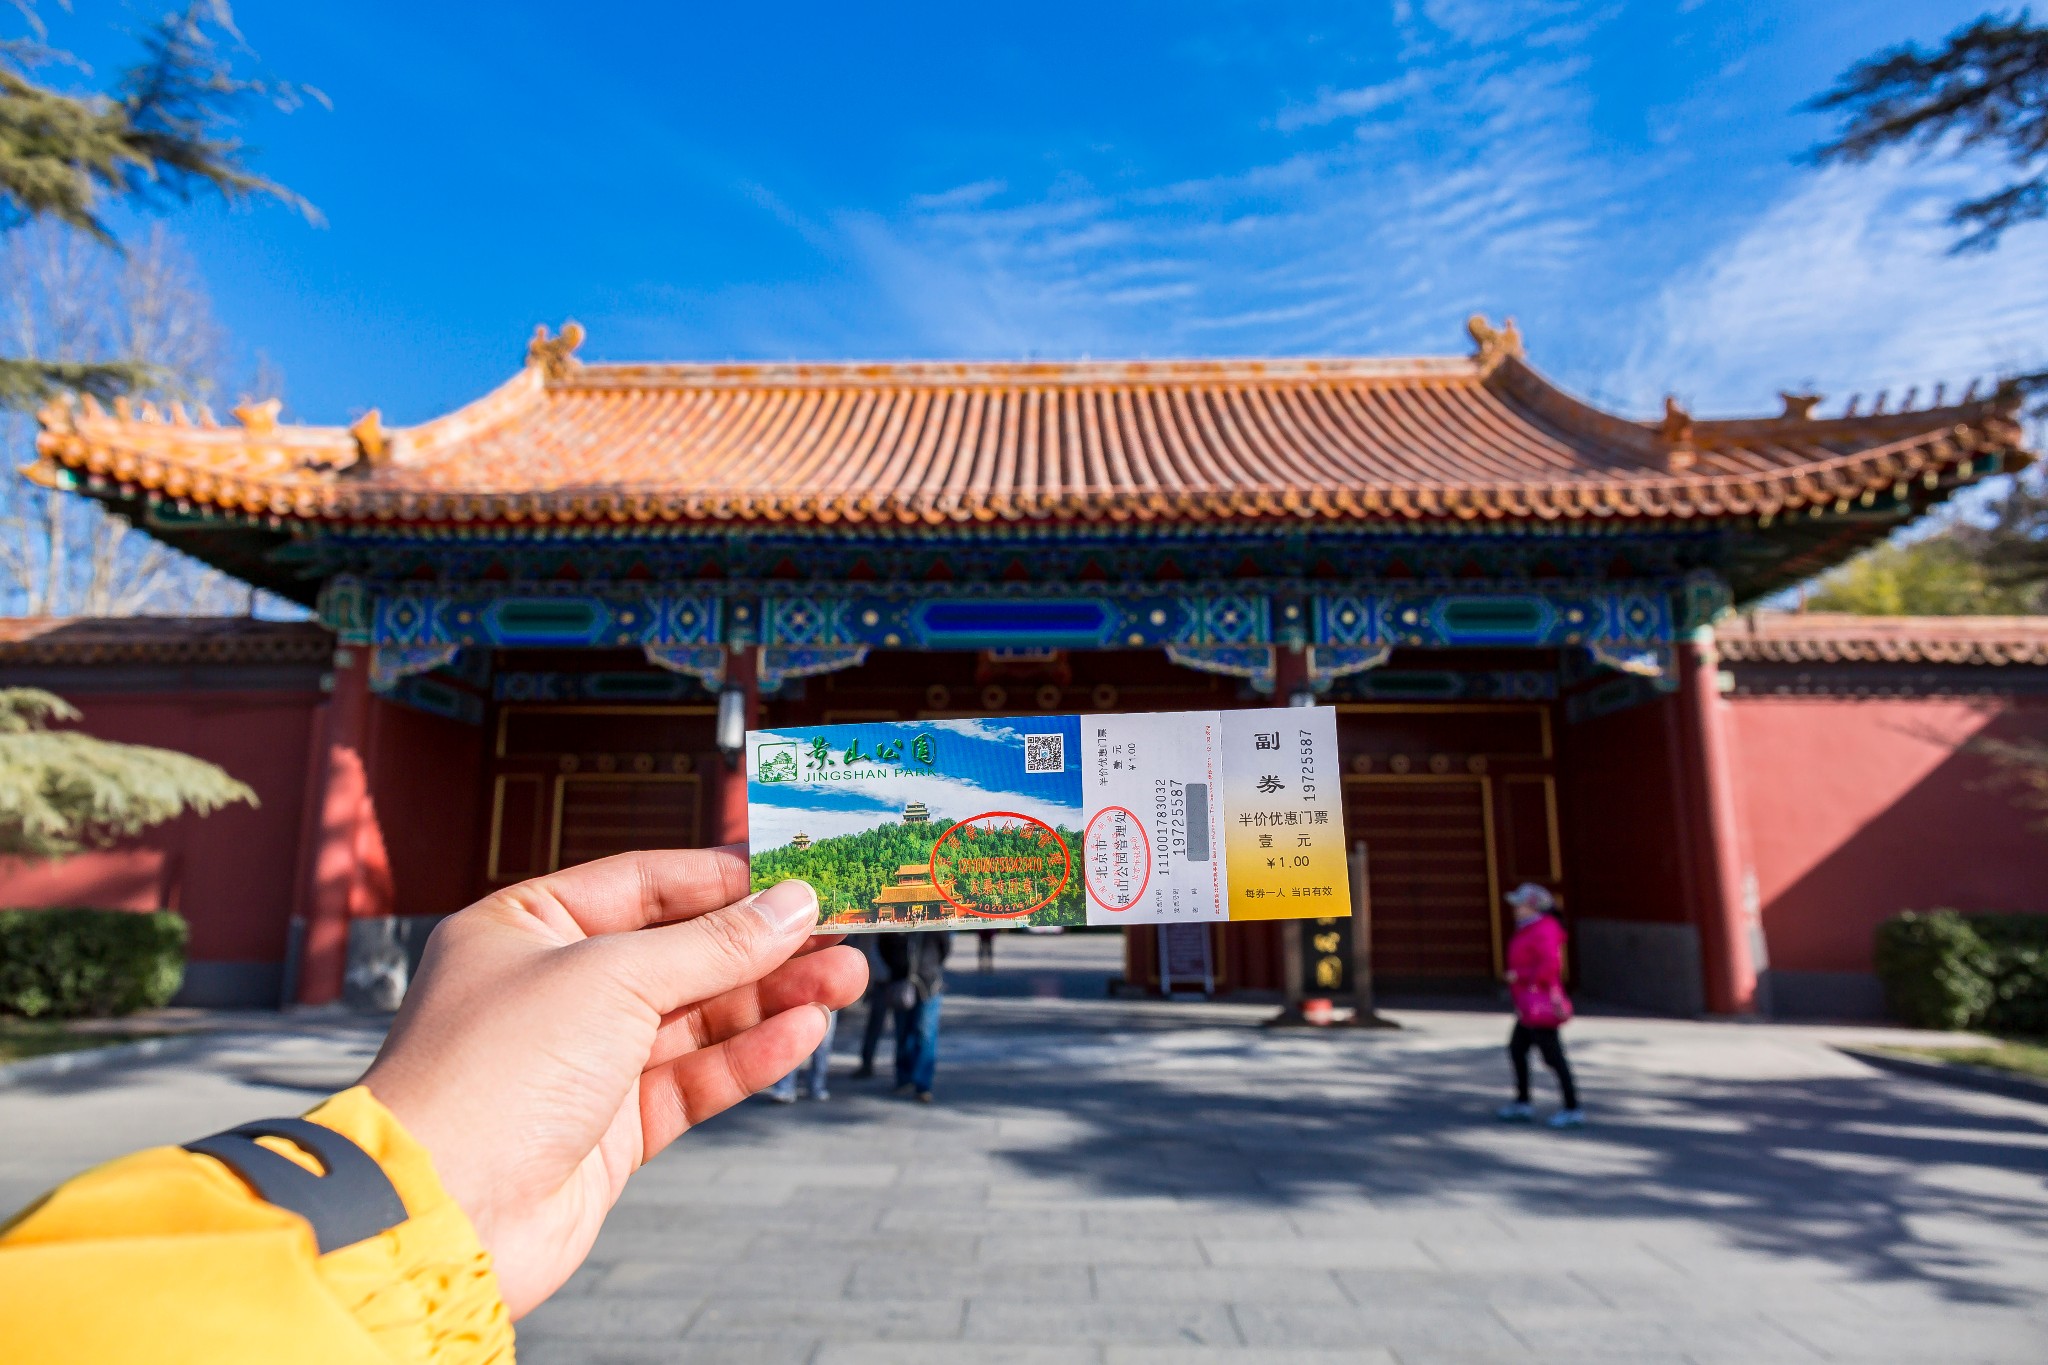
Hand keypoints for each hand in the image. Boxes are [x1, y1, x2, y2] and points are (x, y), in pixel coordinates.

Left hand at [359, 846, 866, 1316]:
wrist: (444, 1213)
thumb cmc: (488, 1076)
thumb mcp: (611, 977)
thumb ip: (712, 943)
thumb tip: (790, 905)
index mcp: (525, 926)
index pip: (643, 883)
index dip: (724, 878)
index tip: (796, 873)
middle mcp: (553, 989)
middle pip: (681, 951)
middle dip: (763, 943)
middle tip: (840, 930)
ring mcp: (583, 1060)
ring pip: (697, 1017)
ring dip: (771, 997)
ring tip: (842, 979)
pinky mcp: (611, 1128)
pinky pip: (693, 1078)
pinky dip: (748, 1055)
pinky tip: (799, 1032)